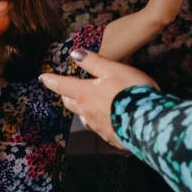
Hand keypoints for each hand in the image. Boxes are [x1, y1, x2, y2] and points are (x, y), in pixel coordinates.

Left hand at [38, 49, 158, 148]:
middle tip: (67, 90)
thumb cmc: (132, 92)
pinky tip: (109, 118)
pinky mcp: (110, 137)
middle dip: (67, 95)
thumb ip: (93, 62)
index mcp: (85, 94)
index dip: (52, 81)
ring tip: (89, 103)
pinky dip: (100, 120)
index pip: (63, 85)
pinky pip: (100, 127)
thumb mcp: (114, 70)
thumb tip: (75, 54)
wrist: (149, 122)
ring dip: (83, 109)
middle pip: (70, 103)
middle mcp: (87, 112)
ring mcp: (97, 127)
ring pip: (84, 116)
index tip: (43, 78)